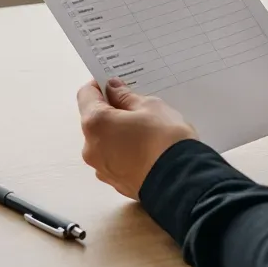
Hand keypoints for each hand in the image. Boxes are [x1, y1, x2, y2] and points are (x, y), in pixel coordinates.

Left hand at [77, 78, 197, 199]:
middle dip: (112, 111)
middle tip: (137, 106)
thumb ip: (126, 96)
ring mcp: (102, 168)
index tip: (116, 84)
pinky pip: (115, 159)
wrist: (181, 181)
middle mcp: (91, 148)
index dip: (100, 85)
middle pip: (95, 120)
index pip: (86, 95)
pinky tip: (147, 149)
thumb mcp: (149, 106)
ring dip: (118, 132)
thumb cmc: (165, 140)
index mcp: (95, 124)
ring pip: (105, 141)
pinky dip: (125, 151)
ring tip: (146, 130)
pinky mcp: (115, 182)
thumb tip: (114, 89)